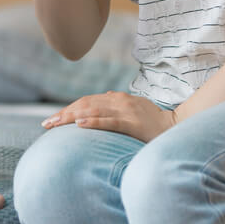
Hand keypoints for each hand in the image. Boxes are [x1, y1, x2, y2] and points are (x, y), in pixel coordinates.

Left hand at [42, 91, 177, 142]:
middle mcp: (119, 101)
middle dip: (64, 114)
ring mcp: (126, 111)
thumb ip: (118, 103)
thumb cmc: (154, 121)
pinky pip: (109, 121)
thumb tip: (104, 97)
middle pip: (85, 104)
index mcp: (117, 98)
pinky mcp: (132, 123)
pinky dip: (93, 121)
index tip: (53, 119)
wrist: (177, 127)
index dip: (69, 108)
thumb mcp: (134, 108)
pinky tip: (79, 124)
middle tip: (47, 124)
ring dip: (71, 117)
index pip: (87, 101)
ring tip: (55, 124)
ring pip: (93, 111)